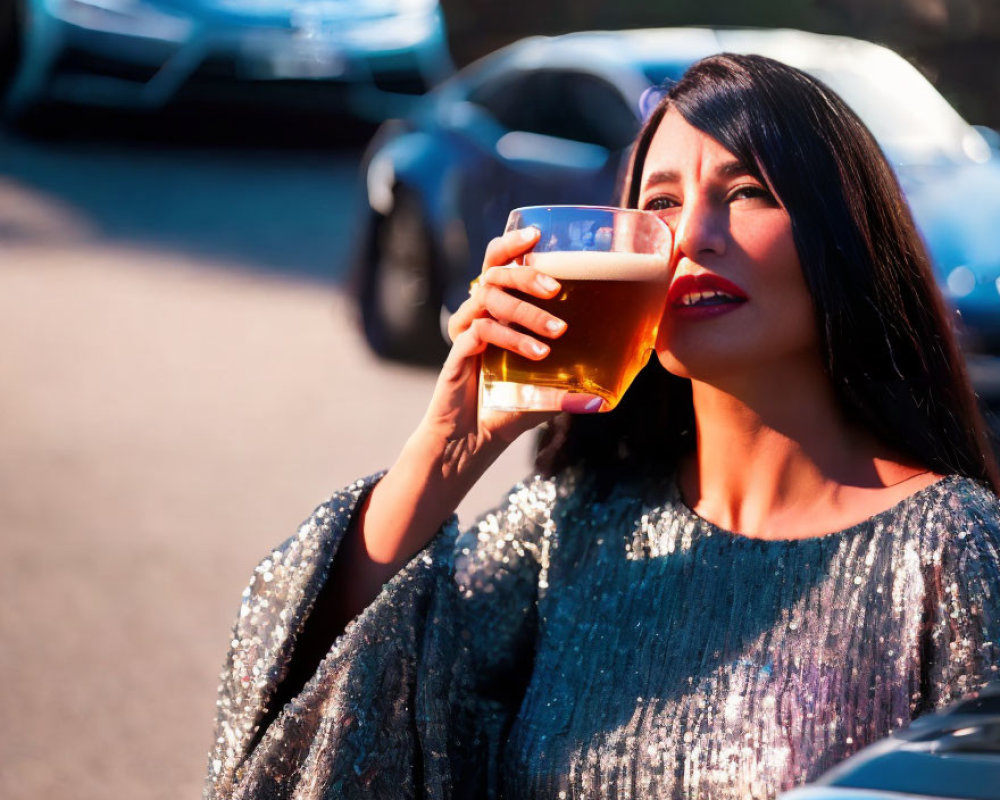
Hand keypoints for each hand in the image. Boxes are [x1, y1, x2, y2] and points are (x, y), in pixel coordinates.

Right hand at [418, 226, 567, 468]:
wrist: (471, 442)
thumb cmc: (508, 409)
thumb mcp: (549, 390)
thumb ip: (576, 381)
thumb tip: (618, 383)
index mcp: (496, 311)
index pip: (498, 263)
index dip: (513, 244)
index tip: (539, 235)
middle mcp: (478, 315)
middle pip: (493, 272)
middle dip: (525, 274)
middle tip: (555, 288)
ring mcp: (466, 332)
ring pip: (489, 299)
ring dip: (526, 313)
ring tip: (557, 333)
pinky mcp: (458, 353)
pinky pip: (480, 332)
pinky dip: (511, 338)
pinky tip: (536, 355)